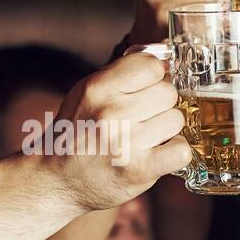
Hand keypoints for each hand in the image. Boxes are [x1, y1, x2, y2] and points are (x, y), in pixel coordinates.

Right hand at [44, 53, 189, 212]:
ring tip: (147, 137)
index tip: (145, 88)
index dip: (153, 76)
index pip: (151, 65)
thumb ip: (121, 74)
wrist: (58, 181)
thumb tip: (166, 58)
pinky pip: (181, 151)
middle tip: (143, 117)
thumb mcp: (86, 93)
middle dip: (159, 104)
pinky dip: (174, 153)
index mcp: (97, 88)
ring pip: (176, 120)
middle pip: (167, 92)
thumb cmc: (77, 133)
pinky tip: (159, 154)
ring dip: (166, 129)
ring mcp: (126, 143)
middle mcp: (111, 113)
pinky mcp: (139, 171)